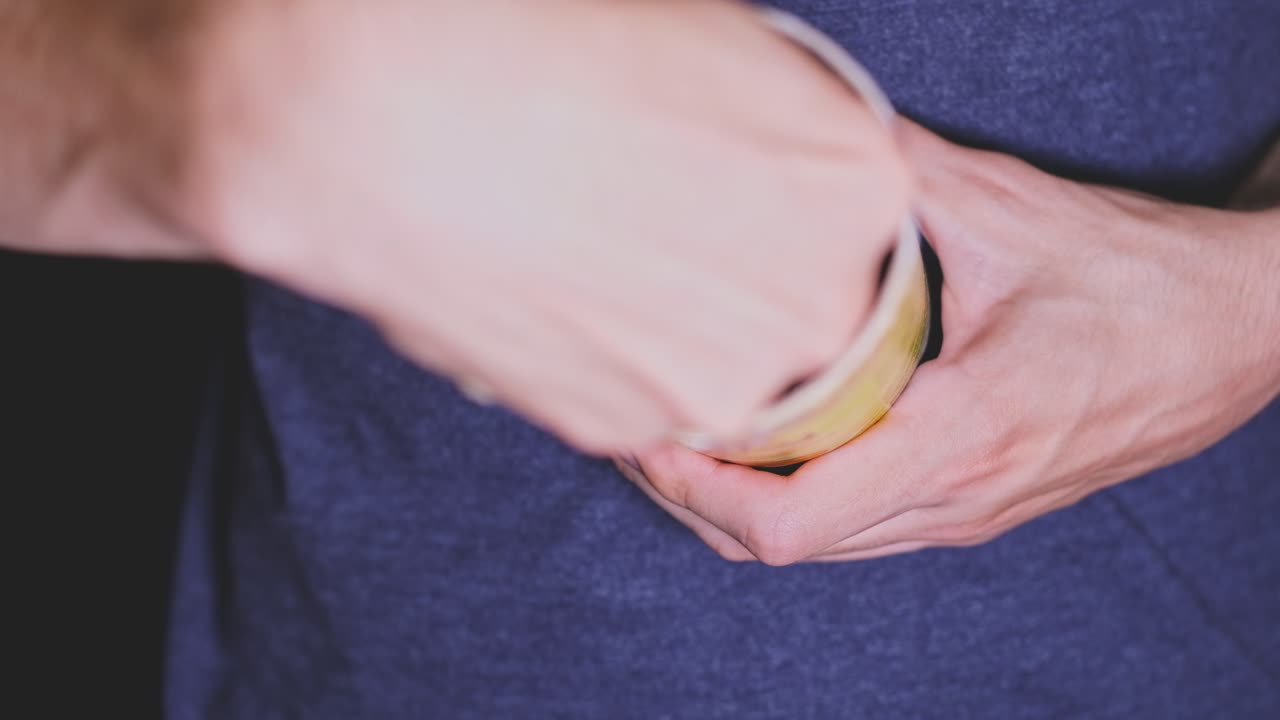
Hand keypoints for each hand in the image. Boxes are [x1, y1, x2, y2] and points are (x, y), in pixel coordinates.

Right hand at [178, 0, 910, 452]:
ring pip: (716, 360)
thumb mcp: (709, 44)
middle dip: (729, 273)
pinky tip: (547, 288)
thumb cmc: (544, 48)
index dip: (773, 208)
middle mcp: (817, 298)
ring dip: (663, 321)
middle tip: (643, 229)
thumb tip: (759, 149)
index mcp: (859, 185)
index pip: (846, 222)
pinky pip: (641, 398)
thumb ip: (775, 119)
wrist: (395, 116)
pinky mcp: (632, 429)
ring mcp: (728, 378)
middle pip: (794, 304)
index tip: (717, 198)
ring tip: (579, 250)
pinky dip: (603, 357)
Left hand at [620, 121, 1279, 563]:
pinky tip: (774, 440)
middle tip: (648, 425)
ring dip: (741, 502)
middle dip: (696, 496)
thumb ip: (899, 173)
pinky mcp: (979, 506)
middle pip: (781, 547)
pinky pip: (860, 529)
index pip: (786, 522)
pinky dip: (796, 498)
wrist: (1245, 335)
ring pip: (819, 547)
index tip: (653, 432)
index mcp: (956, 439)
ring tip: (694, 433)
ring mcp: (969, 514)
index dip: (697, 489)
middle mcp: (955, 499)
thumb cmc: (1142, 282)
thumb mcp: (1010, 212)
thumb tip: (817, 127)